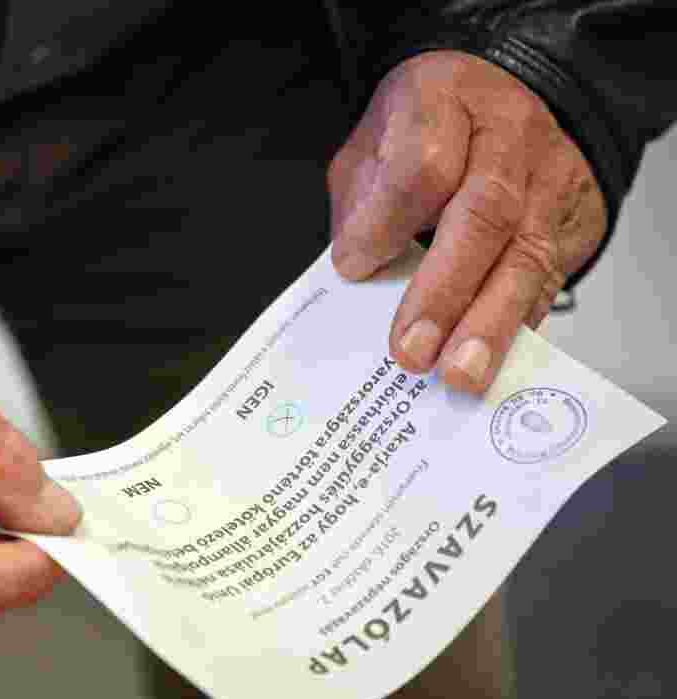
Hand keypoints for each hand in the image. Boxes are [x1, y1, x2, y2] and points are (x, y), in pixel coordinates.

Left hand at [328, 51, 606, 392]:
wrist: (511, 97)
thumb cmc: (428, 128)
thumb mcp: (374, 142)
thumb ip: (361, 200)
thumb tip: (358, 266)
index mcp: (443, 97)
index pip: (423, 163)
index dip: (387, 221)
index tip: (354, 266)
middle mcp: (506, 134)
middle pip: (485, 212)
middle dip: (444, 291)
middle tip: (412, 349)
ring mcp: (549, 176)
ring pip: (527, 253)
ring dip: (489, 323)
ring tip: (458, 373)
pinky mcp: (572, 219)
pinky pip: (549, 279)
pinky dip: (517, 325)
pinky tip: (493, 360)